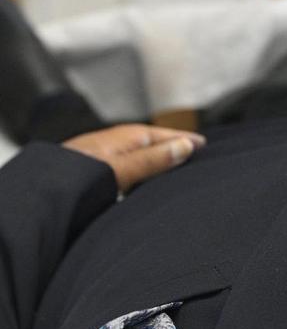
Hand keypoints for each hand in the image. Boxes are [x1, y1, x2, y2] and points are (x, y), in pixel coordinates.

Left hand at [62, 124, 204, 193]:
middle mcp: (114, 147)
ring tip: (175, 172)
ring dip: (156, 164)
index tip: (203, 146)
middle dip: (171, 150)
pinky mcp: (94, 178)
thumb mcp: (122, 168)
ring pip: (138, 160)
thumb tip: (186, 146)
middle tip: (194, 156)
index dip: (183, 141)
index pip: (162, 136)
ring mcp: (103, 162)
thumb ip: (153, 159)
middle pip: (150, 146)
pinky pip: (127, 172)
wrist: (42, 191)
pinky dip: (140, 177)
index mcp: (123, 138)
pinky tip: (142, 189)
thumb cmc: (75, 178)